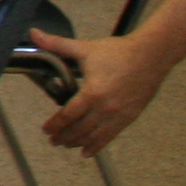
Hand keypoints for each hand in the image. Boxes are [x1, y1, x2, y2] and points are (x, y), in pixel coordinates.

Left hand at [37, 30, 169, 153]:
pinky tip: (89, 151)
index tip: (46, 130)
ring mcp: (119, 114)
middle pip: (80, 129)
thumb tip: (34, 34)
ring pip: (94, 135)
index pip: (68, 115)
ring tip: (67, 146)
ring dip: (78, 142)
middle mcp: (105, 108)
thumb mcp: (84, 48)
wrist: (151, 56)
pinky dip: (98, 145)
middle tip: (53, 141)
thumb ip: (56, 44)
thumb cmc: (119, 52)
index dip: (55, 124)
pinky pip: (111, 135)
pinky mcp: (130, 117)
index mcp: (92, 92)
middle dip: (64, 136)